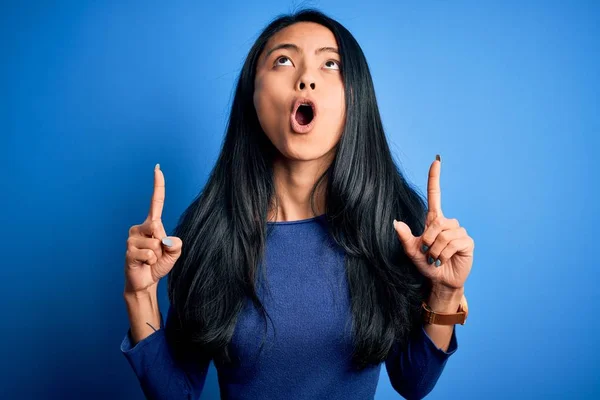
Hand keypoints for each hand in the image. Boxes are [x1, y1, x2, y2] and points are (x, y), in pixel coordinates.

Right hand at [124, 164, 182, 294]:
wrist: (146, 282)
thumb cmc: (158, 264)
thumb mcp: (174, 252)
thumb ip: (176, 244)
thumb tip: (164, 238)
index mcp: (152, 224)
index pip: (155, 202)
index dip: (157, 185)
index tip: (157, 168)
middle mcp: (140, 227)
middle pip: (157, 226)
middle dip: (163, 244)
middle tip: (158, 254)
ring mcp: (132, 238)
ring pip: (154, 243)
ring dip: (157, 255)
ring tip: (150, 260)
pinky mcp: (128, 251)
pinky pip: (148, 254)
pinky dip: (151, 261)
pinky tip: (144, 264)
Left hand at [393, 155, 473, 290]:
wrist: (440, 281)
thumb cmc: (426, 264)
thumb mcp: (411, 251)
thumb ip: (404, 237)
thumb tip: (395, 222)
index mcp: (434, 220)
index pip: (434, 195)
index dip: (434, 178)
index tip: (435, 161)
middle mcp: (448, 223)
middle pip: (436, 222)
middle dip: (428, 240)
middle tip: (428, 253)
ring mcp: (459, 232)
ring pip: (444, 234)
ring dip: (435, 250)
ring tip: (436, 258)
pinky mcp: (467, 242)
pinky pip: (453, 243)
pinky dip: (444, 253)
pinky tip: (445, 259)